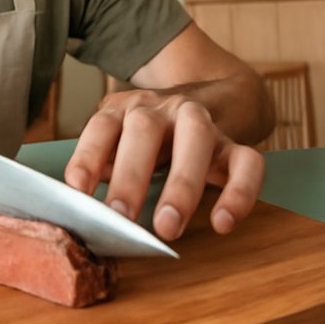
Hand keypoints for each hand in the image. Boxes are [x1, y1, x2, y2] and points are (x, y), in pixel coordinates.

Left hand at [64, 88, 264, 240]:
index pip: (102, 126)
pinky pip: (247, 163)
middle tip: (120, 217)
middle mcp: (164, 110)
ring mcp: (203, 123)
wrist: (218, 96)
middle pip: (145, 129)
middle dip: (131, 174)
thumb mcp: (122, 137)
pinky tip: (223, 222)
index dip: (88, 156)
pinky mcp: (235, 145)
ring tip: (168, 227)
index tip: (77, 191)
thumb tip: (80, 205)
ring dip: (181, 183)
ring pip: (196, 138)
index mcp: (128, 109)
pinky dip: (239, 193)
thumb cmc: (155, 135)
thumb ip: (104, 163)